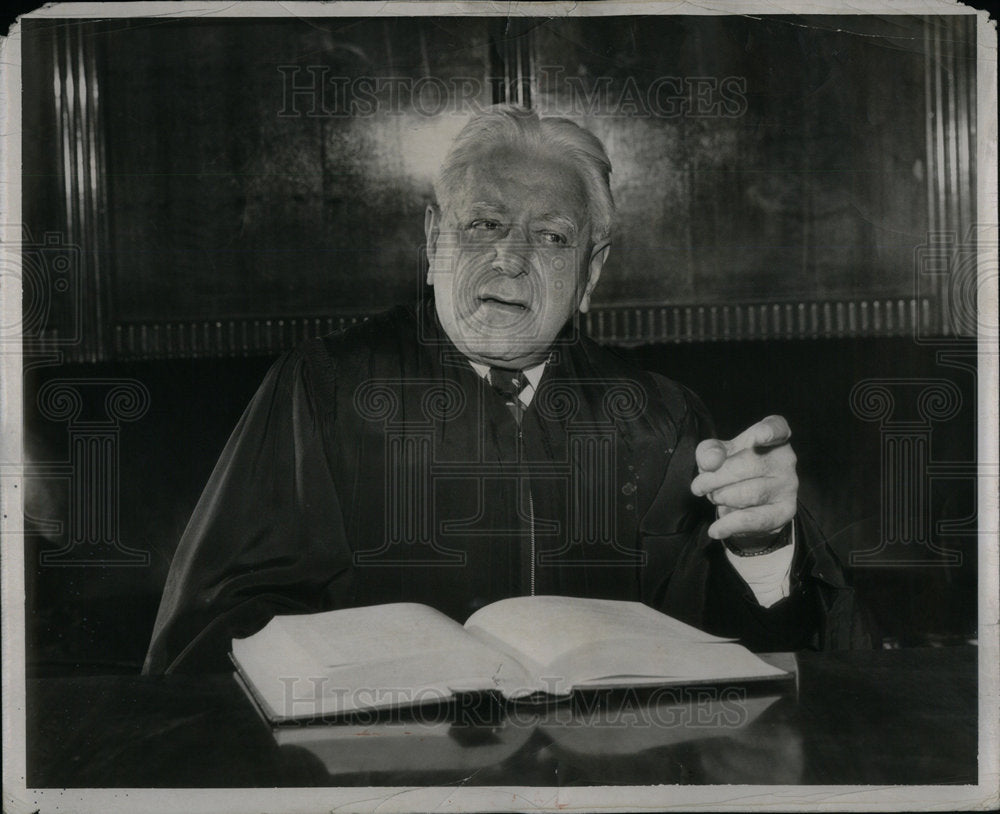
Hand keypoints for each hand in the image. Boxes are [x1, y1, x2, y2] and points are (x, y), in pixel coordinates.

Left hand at [690, 415, 797, 541]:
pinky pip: (754, 519)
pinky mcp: (785, 511)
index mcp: (772, 437)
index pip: (776, 428)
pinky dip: (730, 525)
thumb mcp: (715, 454)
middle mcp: (786, 459)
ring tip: (714, 497)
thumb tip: (711, 462)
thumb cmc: (732, 467)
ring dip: (721, 498)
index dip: (769, 431)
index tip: (760, 435)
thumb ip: (709, 452)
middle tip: (699, 486)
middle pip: (746, 465)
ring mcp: (788, 485)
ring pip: (748, 493)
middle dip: (714, 478)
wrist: (747, 502)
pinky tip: (715, 529)